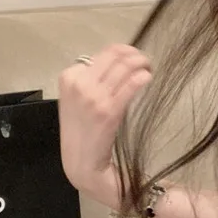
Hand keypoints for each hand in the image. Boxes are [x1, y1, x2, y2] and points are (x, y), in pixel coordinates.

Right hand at [58, 44, 151, 199]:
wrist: (81, 164)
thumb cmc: (81, 132)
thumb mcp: (76, 100)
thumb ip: (90, 80)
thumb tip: (118, 61)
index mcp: (68, 77)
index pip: (103, 53)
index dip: (122, 53)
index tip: (132, 58)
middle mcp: (79, 84)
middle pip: (115, 56)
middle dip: (134, 55)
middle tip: (145, 62)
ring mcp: (93, 97)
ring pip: (125, 66)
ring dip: (142, 64)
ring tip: (148, 69)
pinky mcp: (109, 111)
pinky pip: (132, 84)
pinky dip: (143, 77)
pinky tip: (148, 78)